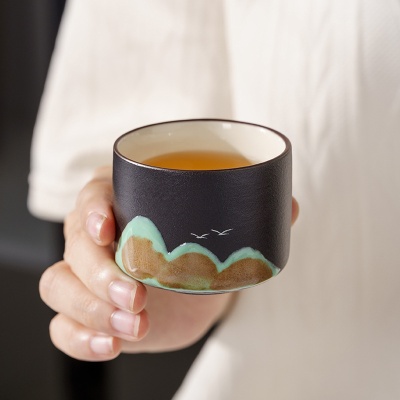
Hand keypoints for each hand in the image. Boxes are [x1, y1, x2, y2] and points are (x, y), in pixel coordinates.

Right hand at [39, 167, 234, 360]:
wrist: (200, 289)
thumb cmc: (203, 249)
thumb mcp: (220, 228)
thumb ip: (243, 215)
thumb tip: (285, 205)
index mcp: (121, 202)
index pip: (92, 195)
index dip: (93, 210)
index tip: (108, 230)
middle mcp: (95, 236)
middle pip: (75, 246)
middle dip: (100, 274)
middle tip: (137, 296)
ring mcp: (87, 275)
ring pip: (58, 285)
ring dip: (91, 309)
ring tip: (135, 326)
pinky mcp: (90, 313)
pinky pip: (62, 326)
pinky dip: (80, 338)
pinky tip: (111, 346)